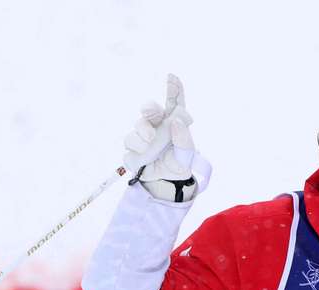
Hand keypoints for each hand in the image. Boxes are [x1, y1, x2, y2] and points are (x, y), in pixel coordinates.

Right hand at [123, 73, 207, 201]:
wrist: (164, 183)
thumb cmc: (177, 164)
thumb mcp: (187, 156)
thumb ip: (185, 141)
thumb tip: (176, 123)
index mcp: (173, 123)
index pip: (174, 103)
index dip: (174, 89)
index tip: (173, 77)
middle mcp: (157, 126)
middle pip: (150, 109)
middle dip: (150, 108)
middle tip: (153, 112)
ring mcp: (143, 135)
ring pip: (139, 125)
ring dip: (144, 132)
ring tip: (151, 143)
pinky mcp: (132, 147)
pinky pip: (131, 142)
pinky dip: (138, 147)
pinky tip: (145, 155)